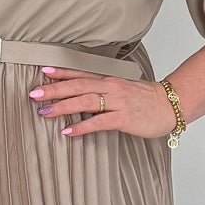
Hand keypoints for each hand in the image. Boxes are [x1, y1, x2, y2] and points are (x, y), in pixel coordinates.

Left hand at [28, 67, 177, 139]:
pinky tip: (68, 131)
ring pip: (85, 101)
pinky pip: (99, 122)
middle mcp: (111, 88)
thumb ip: (102, 90)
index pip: (81, 74)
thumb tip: (80, 95)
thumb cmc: (146, 99)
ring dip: (62, 107)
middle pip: (77, 86)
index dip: (61, 73)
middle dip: (54, 89)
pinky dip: (82, 127)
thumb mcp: (122, 89)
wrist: (171, 104)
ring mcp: (117, 102)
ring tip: (44, 111)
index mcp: (109, 80)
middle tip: (34, 93)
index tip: (43, 72)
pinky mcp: (124, 118)